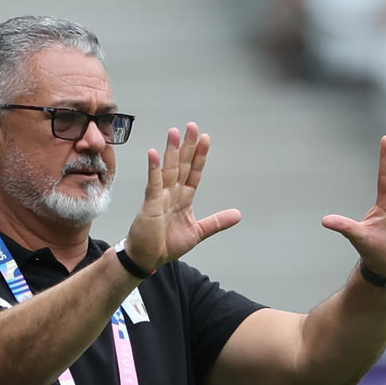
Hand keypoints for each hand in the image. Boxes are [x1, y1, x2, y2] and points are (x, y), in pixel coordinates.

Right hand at [125, 122, 241, 270]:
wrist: (148, 258)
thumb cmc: (166, 244)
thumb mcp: (198, 232)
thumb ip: (216, 222)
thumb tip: (237, 214)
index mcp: (184, 198)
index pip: (194, 172)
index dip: (199, 156)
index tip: (205, 139)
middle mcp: (172, 193)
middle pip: (181, 165)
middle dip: (187, 146)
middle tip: (192, 126)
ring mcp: (160, 197)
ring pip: (168, 170)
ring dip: (171, 151)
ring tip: (174, 132)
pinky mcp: (150, 204)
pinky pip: (153, 184)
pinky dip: (154, 169)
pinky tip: (154, 154)